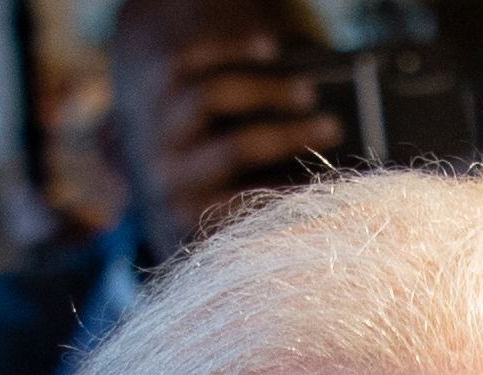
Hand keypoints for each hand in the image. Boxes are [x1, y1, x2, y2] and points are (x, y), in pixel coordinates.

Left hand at [144, 36, 336, 245]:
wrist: (147, 153)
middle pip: (236, 149)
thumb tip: (323, 186)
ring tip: (307, 94)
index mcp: (189, 215)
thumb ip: (261, 207)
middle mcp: (168, 174)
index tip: (336, 184)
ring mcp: (157, 127)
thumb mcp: (222, 216)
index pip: (246, 207)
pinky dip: (234, 52)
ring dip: (267, 91)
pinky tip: (268, 49)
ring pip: (214, 97)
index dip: (293, 195)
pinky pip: (195, 61)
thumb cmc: (207, 190)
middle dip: (290, 137)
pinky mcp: (154, 85)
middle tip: (334, 129)